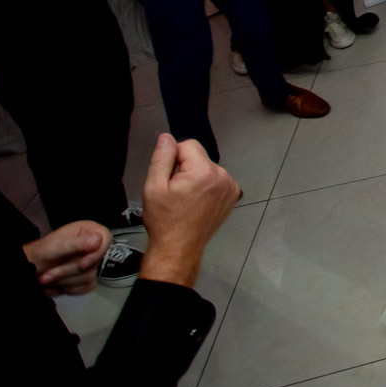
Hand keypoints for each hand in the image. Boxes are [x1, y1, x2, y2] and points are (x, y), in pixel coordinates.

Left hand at [23, 221, 111, 296]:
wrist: (31, 271)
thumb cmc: (41, 253)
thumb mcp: (55, 246)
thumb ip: (76, 243)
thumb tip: (98, 240)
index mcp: (88, 231)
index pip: (106, 239)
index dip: (96, 253)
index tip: (82, 264)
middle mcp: (93, 247)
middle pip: (95, 262)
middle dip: (69, 271)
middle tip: (48, 274)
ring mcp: (92, 264)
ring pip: (89, 277)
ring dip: (65, 281)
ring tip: (49, 277)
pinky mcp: (87, 279)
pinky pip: (86, 287)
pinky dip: (70, 288)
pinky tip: (59, 283)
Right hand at [137, 134, 239, 288]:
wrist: (178, 249)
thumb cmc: (165, 221)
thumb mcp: (153, 187)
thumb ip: (161, 158)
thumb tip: (166, 137)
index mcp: (204, 172)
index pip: (188, 145)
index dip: (173, 159)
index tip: (169, 178)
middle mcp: (222, 176)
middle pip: (199, 157)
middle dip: (185, 168)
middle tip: (176, 192)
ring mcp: (230, 186)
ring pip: (207, 167)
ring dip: (196, 177)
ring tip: (186, 199)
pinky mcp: (232, 195)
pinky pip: (216, 179)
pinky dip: (206, 186)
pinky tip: (197, 203)